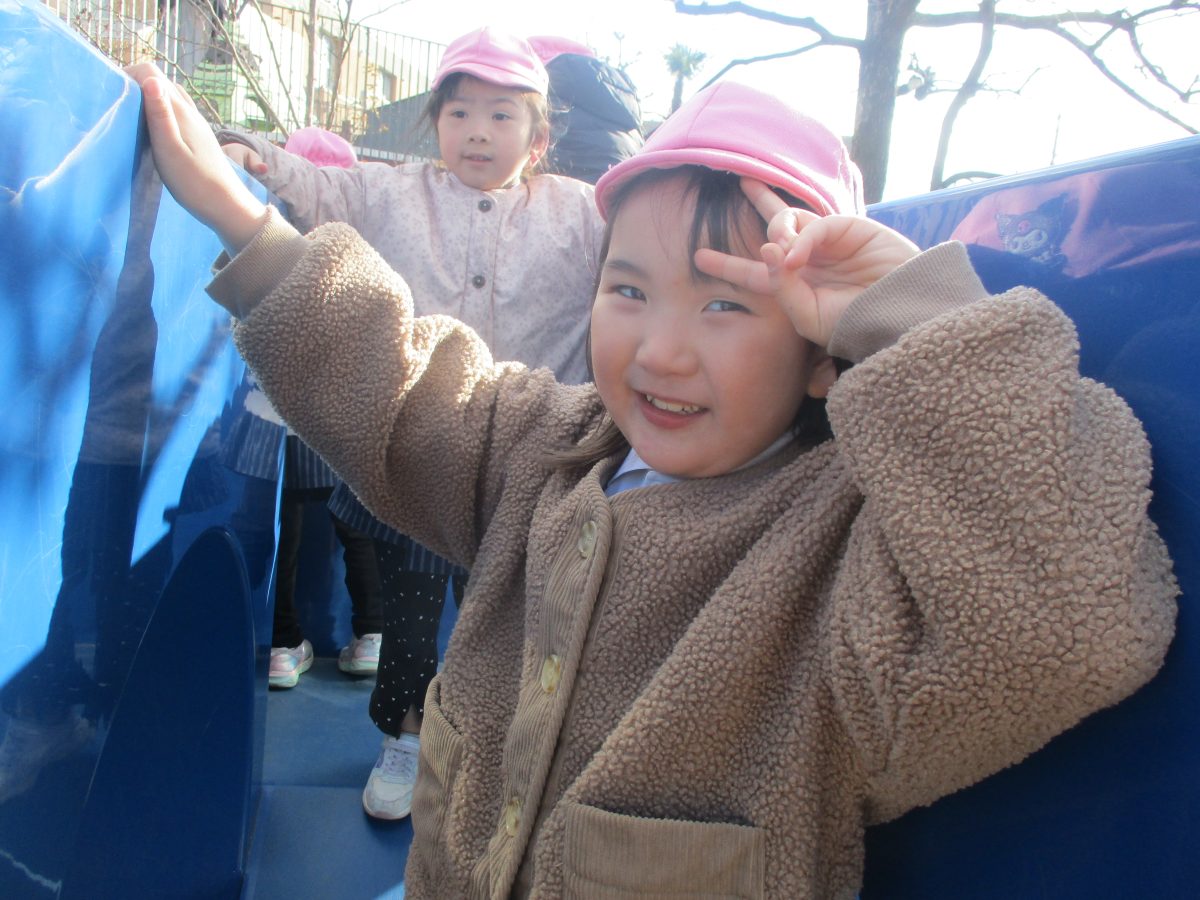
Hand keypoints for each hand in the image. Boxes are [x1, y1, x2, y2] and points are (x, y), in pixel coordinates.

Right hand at [126, 63, 267, 253]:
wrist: (227, 205)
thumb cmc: (195, 183)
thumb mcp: (170, 150)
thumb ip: (160, 115)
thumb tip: (150, 79)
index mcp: (180, 111)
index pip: (151, 72)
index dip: (128, 75)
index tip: (113, 95)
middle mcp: (190, 111)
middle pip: (159, 81)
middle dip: (135, 85)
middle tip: (118, 107)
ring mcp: (196, 123)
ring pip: (168, 96)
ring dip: (148, 98)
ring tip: (132, 118)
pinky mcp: (198, 136)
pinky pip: (176, 111)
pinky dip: (160, 111)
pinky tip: (152, 130)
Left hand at [694, 177, 918, 348]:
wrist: (896, 315)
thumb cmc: (852, 323)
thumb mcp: (806, 317)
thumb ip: (781, 288)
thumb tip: (766, 248)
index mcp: (794, 286)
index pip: (754, 272)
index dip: (727, 263)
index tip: (698, 257)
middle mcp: (808, 260)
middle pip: (775, 227)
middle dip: (759, 202)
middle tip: (741, 181)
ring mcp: (827, 242)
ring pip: (789, 219)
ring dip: (777, 230)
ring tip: (782, 253)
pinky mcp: (847, 227)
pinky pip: (814, 225)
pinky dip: (801, 238)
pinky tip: (796, 257)